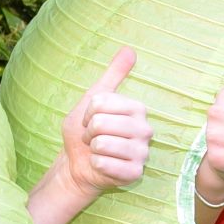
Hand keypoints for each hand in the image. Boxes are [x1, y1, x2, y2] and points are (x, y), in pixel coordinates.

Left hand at [59, 47, 151, 195]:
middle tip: (93, 138)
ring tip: (98, 151)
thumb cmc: (86, 132)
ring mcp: (142, 153)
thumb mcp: (93, 99)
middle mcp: (145, 130)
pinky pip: (105, 163)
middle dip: (88, 132)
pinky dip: (95, 164)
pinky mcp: (135, 173)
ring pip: (102, 143)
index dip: (87, 113)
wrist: (78, 163)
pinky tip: (102, 165)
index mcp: (137, 109)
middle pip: (100, 123)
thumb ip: (112, 75)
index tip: (90, 121)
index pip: (101, 102)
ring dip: (92, 149)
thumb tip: (129, 50)